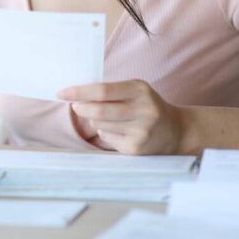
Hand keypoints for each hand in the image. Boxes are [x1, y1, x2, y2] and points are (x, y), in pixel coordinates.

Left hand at [56, 80, 188, 154]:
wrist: (177, 130)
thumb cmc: (147, 106)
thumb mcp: (134, 91)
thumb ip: (109, 91)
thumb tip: (75, 94)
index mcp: (139, 90)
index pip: (102, 90)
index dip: (78, 92)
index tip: (61, 93)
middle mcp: (143, 110)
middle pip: (98, 111)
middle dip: (81, 108)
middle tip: (75, 106)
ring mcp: (141, 131)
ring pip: (100, 125)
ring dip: (95, 121)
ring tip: (107, 118)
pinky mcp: (137, 148)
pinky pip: (108, 139)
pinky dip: (105, 133)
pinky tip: (120, 131)